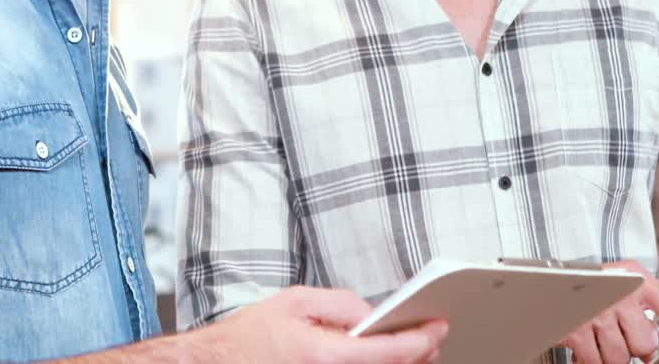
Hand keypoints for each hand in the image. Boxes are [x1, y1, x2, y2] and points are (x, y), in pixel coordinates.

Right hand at [198, 286, 447, 363]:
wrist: (219, 363)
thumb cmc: (251, 335)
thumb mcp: (296, 301)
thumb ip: (340, 304)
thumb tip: (371, 314)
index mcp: (326, 355)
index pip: (390, 351)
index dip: (422, 339)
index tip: (439, 326)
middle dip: (420, 354)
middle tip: (434, 335)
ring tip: (416, 348)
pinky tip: (383, 357)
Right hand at [560, 260, 658, 363]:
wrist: (547, 279)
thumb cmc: (593, 285)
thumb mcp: (625, 282)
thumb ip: (652, 305)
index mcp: (637, 278)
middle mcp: (618, 293)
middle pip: (644, 345)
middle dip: (635, 348)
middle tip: (622, 336)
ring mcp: (595, 312)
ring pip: (619, 357)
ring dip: (611, 355)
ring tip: (600, 336)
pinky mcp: (574, 330)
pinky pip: (594, 361)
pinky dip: (591, 358)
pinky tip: (586, 342)